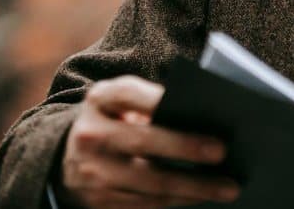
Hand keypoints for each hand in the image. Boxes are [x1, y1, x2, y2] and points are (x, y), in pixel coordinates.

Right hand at [57, 75, 239, 207]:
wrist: (66, 157)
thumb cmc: (115, 120)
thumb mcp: (123, 102)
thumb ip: (153, 102)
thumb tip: (205, 119)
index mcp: (101, 99)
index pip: (131, 94)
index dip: (161, 101)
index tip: (190, 103)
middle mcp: (90, 135)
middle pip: (144, 142)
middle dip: (187, 148)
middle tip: (223, 153)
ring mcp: (91, 172)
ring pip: (151, 183)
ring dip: (193, 188)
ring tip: (227, 187)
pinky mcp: (97, 203)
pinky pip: (145, 205)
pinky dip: (178, 201)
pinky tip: (202, 197)